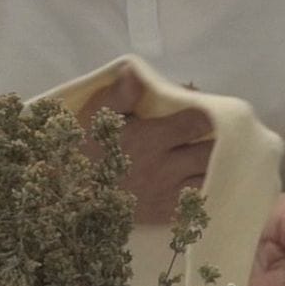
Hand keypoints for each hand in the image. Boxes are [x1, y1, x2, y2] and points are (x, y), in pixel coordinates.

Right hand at [80, 67, 212, 223]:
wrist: (62, 200)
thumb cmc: (79, 153)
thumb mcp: (92, 119)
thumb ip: (118, 96)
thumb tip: (133, 70)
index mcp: (150, 138)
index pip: (198, 121)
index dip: (207, 114)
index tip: (205, 112)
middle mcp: (165, 166)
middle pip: (214, 150)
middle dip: (222, 141)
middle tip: (222, 135)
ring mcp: (168, 193)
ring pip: (213, 177)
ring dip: (221, 167)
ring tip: (221, 158)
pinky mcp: (166, 215)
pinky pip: (201, 204)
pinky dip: (211, 192)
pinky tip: (212, 183)